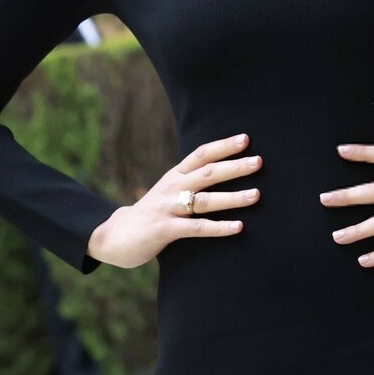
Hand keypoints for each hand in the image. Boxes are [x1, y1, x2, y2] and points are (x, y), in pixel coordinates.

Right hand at [86, 133, 261, 267]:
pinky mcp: (165, 230)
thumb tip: (223, 172)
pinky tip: (239, 227)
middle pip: (208, 173)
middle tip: (259, 162)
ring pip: (206, 200)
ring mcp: (168, 208)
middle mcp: (172, 187)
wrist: (114, 236)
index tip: (246, 139)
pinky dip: (219, 227)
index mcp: (175, 175)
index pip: (201, 154)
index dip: (223, 146)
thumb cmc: (152, 213)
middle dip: (235, 167)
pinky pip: (197, 228)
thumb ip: (191, 182)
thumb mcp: (169, 191)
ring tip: (257, 195)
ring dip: (233, 197)